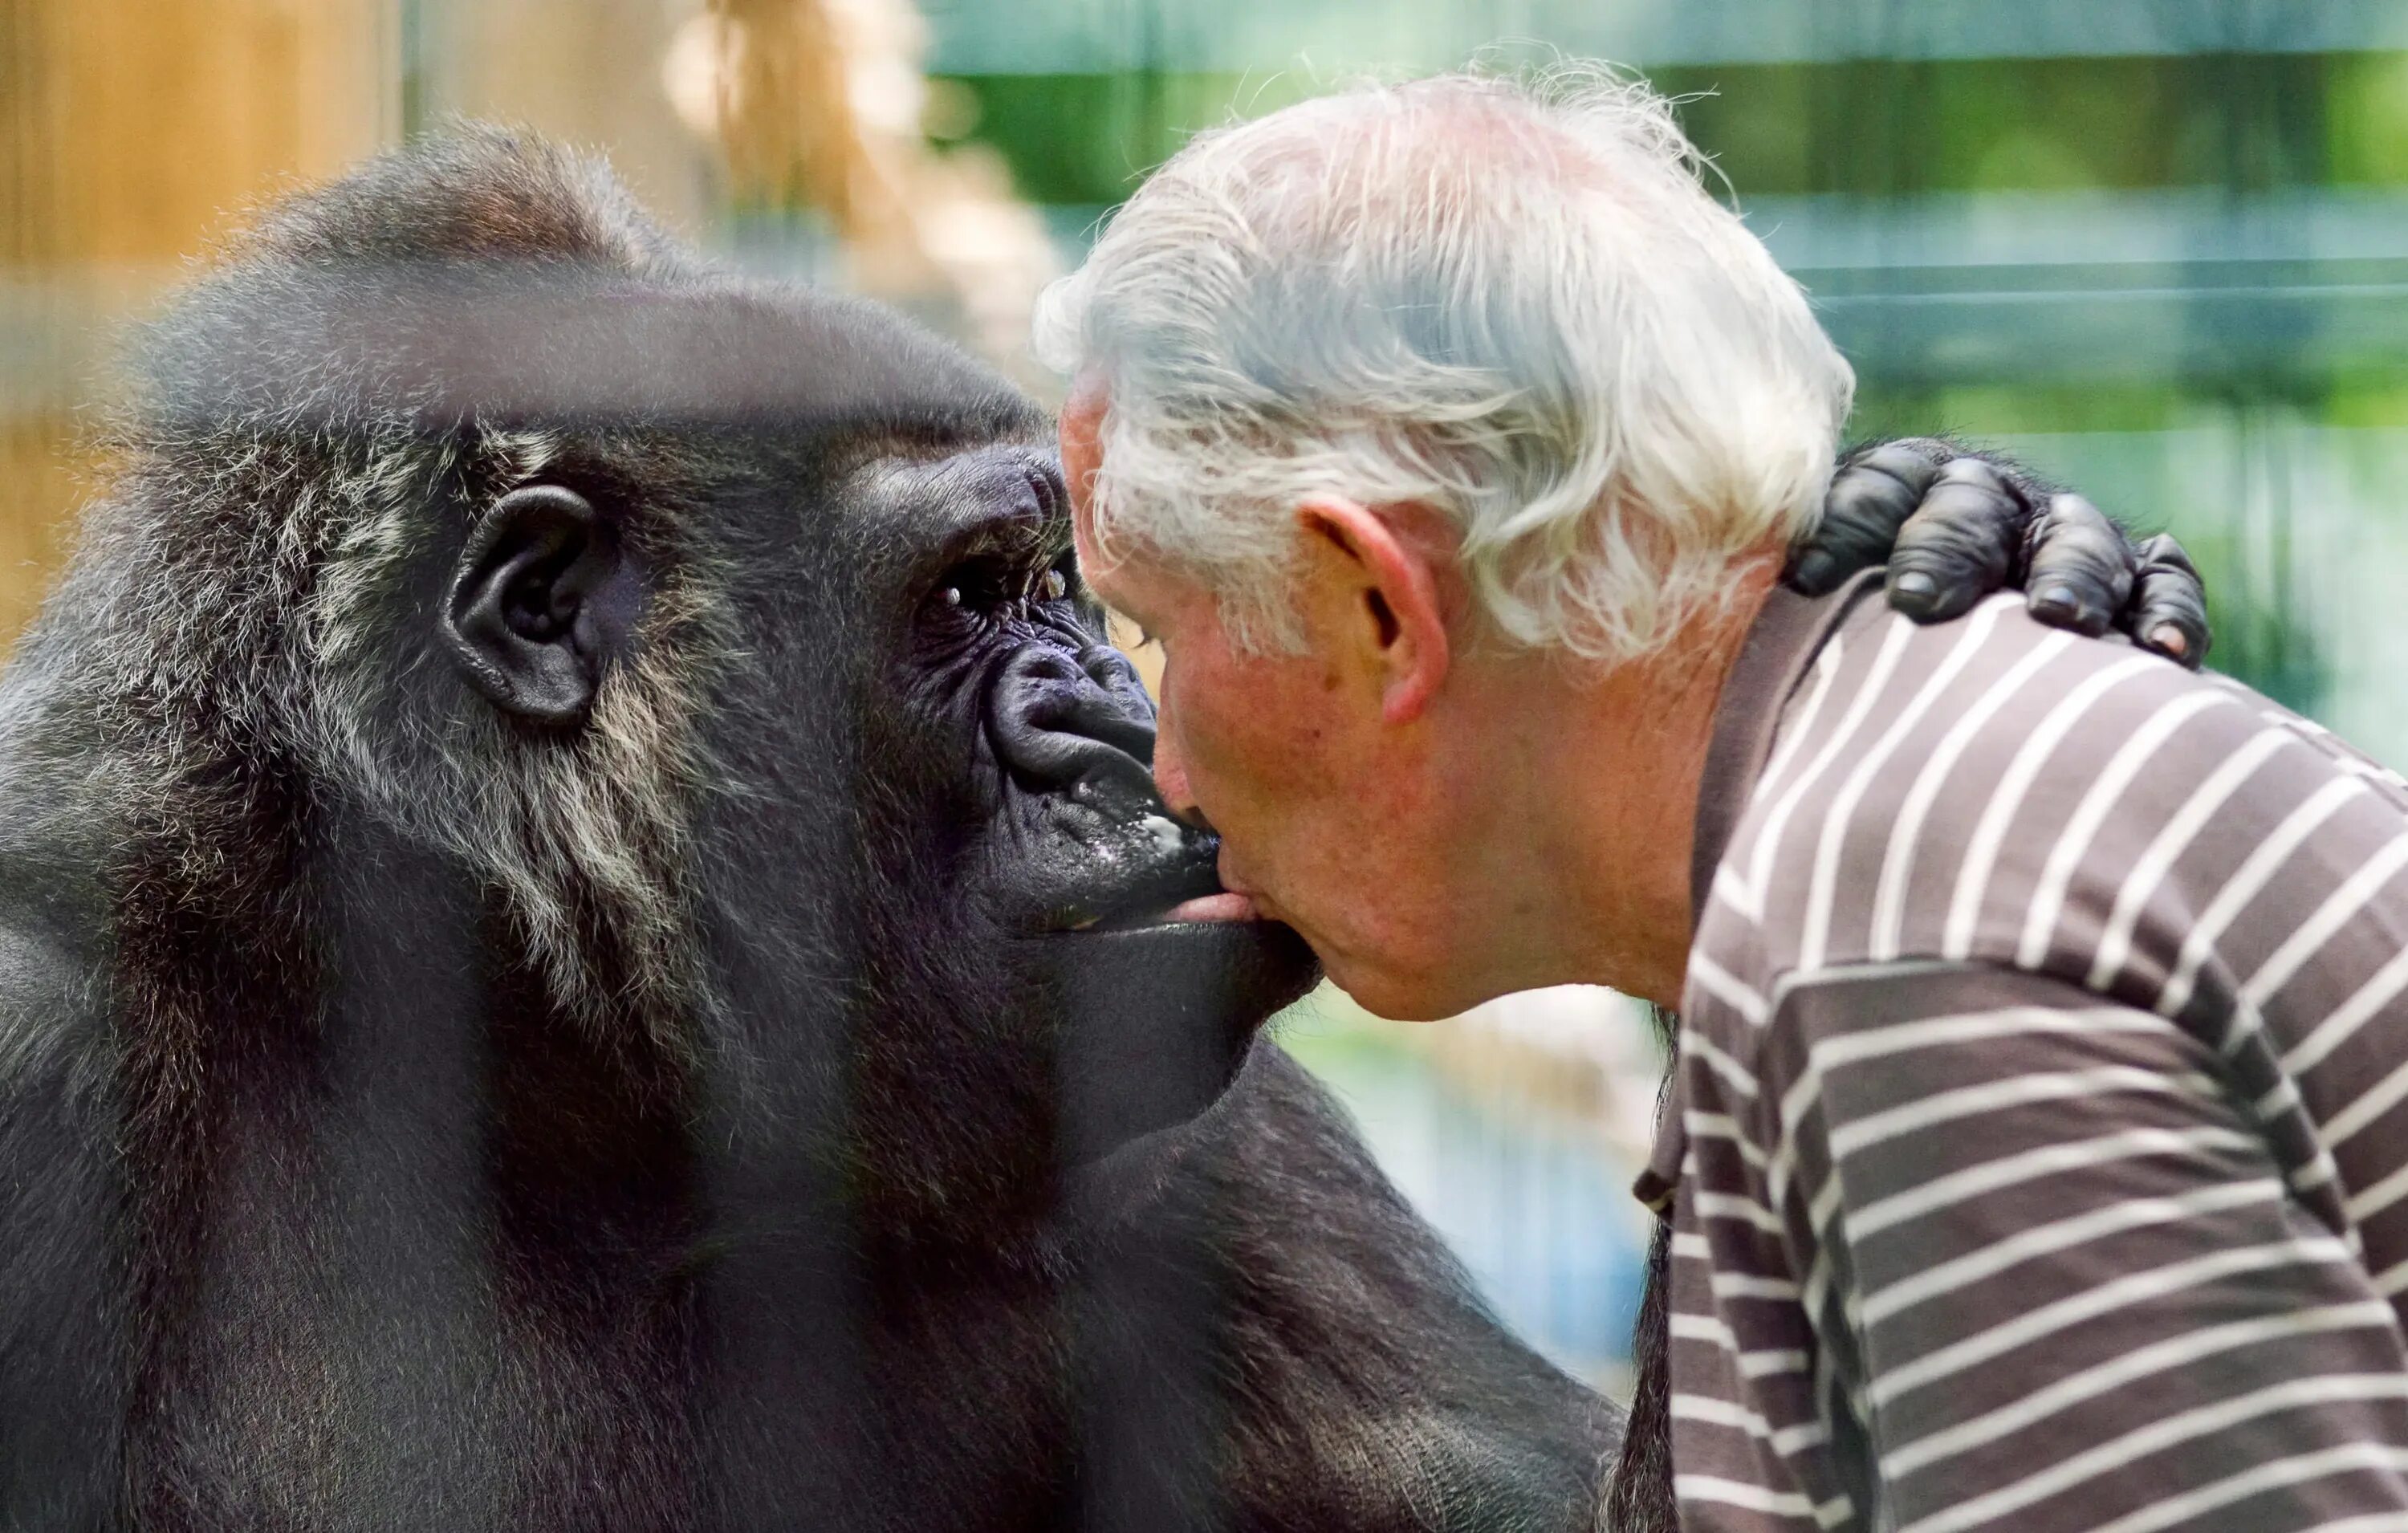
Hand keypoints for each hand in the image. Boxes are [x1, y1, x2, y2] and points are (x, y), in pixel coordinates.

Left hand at [1789, 438, 2209, 667]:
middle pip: (1971, 508)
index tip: (1806, 582)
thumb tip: (1660, 617)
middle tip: (1919, 606)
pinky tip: (2163, 654)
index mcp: (1898, 489)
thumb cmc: (1844, 642)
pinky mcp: (2136, 577)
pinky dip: (2167, 609)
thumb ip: (1773, 601)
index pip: (1873, 488)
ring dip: (2067, 575)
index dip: (1842, 527)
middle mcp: (1983, 500)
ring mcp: (2063, 534)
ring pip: (2075, 539)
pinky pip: (2162, 579)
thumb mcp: (1800, 611)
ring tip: (2057, 623)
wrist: (1939, 646)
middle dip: (1944, 549)